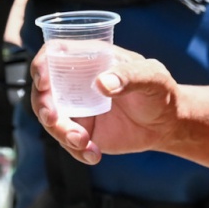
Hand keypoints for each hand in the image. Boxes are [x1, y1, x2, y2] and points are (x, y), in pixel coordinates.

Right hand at [30, 44, 182, 164]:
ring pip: (50, 119)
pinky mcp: (80, 131)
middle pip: (43, 89)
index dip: (42, 64)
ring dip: (61, 132)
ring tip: (84, 142)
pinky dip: (76, 150)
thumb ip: (129, 76)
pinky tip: (95, 154)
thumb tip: (101, 83)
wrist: (166, 124)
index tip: (43, 82)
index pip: (54, 53)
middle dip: (43, 106)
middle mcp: (76, 82)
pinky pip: (66, 142)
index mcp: (89, 59)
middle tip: (54, 120)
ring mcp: (75, 108)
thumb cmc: (160, 91)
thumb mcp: (152, 77)